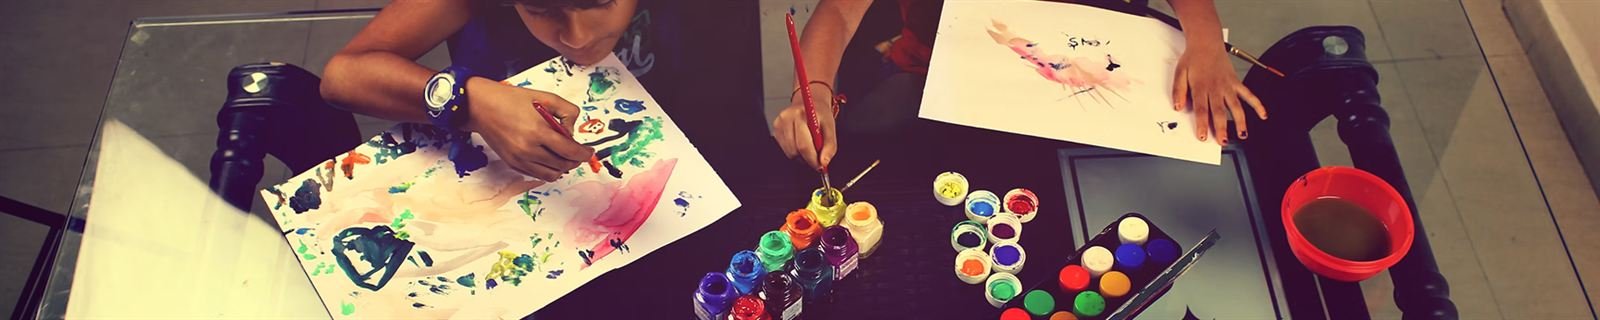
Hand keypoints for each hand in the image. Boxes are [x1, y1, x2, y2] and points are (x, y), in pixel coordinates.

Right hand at [463, 78, 594, 181]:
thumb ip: (567, 112)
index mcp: (538, 131)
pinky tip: (550, 158)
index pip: (570, 151)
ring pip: (552, 174)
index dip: (584, 153)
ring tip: (564, 155)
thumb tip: (572, 132)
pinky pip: (538, 174)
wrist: (481, 106)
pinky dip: (548, 170)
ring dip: (563, 167)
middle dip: (575, 159)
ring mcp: (519, 159)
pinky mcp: (513, 164)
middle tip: (578, 151)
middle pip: (563, 165)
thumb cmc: (513, 99)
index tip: (589, 151)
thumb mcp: (546, 97)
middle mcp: (528, 149)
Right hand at [771, 87, 837, 170]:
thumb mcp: (830, 127)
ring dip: (801, 155)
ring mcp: (779, 123)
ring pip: (789, 152)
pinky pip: (785, 149)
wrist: (810, 101)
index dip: (812, 159)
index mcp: (801, 115)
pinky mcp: (775, 129)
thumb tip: (824, 162)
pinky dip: (794, 150)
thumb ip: (830, 146)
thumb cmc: (820, 113)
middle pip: (795, 150)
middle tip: (817, 157)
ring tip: (809, 146)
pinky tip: (801, 142)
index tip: (820, 165)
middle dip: (807, 158)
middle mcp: (787, 118)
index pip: (804, 145)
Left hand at [1172, 45, 1266, 144]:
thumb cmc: (1193, 59)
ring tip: (1242, 135)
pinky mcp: (1236, 82)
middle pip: (1219, 111)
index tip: (1203, 136)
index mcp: (1200, 87)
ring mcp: (1228, 86)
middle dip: (1221, 127)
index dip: (1202, 124)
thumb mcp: (1179, 73)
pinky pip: (1249, 94)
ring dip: (1241, 121)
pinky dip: (1257, 104)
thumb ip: (1179, 91)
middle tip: (1222, 141)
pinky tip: (1263, 114)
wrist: (1206, 42)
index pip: (1201, 109)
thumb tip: (1177, 107)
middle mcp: (1216, 88)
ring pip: (1236, 106)